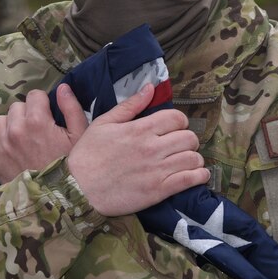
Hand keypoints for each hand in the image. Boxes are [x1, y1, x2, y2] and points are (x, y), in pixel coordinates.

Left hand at [0, 84, 88, 182]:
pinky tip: (10, 147)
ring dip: (11, 125)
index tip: (48, 117)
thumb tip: (61, 88)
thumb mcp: (80, 137)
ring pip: (2, 120)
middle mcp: (16, 129)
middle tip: (38, 132)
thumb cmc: (70, 168)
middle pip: (17, 106)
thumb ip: (72, 109)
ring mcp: (1, 143)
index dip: (43, 105)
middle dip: (27, 115)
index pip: (34, 95)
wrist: (53, 200)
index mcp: (37, 121)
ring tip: (24, 140)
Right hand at [68, 84, 209, 216]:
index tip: (174, 129)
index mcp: (140, 129)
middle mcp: (153, 147)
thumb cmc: (88, 155)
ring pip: (194, 158)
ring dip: (193, 158)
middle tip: (179, 147)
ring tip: (185, 161)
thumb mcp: (103, 124)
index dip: (179, 122)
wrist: (78, 190)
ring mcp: (158, 170)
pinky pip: (191, 179)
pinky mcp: (159, 191)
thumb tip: (150, 88)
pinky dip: (199, 175)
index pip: (177, 118)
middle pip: (189, 137)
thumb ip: (130, 106)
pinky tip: (195, 175)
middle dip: (187, 140)